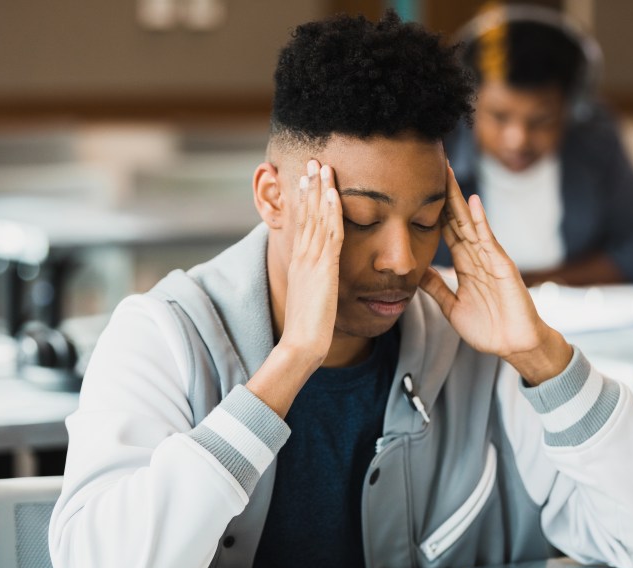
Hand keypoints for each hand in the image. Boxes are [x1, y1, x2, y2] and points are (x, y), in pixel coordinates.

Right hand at [278, 160, 344, 368]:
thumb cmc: (308, 327)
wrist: (302, 343)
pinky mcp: (324, 267)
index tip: (307, 178)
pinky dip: (330, 211)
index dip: (305, 198)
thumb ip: (315, 283)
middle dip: (309, 185)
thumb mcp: (310, 297)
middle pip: (305, 213)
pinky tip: (333, 193)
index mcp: (299, 261)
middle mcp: (302, 255)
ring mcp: (311, 259)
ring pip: (316, 217)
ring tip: (323, 166)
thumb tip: (320, 279)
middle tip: (313, 160)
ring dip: (320, 189)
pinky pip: (329, 233)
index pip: (301, 222)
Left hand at [420, 167, 571, 384]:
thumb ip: (436, 288)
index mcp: (465, 266)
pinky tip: (473, 203)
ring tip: (447, 174)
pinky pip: (489, 241)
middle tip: (431, 168)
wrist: (514, 345)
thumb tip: (417, 272)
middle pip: (457, 220)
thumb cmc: (488, 329)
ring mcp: (490, 259)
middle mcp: (477, 257)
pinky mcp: (503, 266)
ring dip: (459, 199)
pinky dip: (481, 221)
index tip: (419, 190)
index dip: (433, 211)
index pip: (446, 231)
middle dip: (444, 195)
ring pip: (470, 224)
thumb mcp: (452, 307)